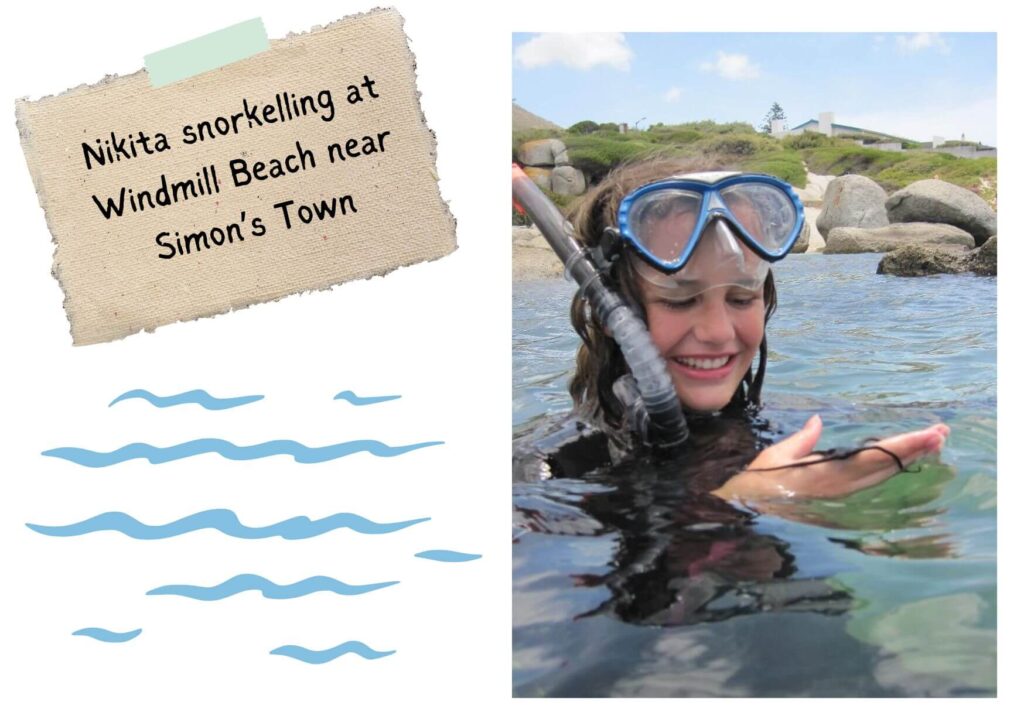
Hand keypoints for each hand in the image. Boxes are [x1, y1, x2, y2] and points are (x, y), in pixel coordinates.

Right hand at [712, 415, 948, 500]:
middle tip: (942, 434)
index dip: (905, 445)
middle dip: (916, 450)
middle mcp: (841, 486)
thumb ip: (802, 440)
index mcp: (828, 472)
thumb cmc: (758, 482)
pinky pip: (873, 483)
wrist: (749, 512)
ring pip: (884, 476)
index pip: (875, 456)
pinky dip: (892, 469)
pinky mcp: (839, 500)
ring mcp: (842, 496)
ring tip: (932, 444)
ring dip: (909, 459)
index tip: (928, 435)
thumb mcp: (777, 455)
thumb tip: (817, 422)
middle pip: (887, 466)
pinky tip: (905, 461)